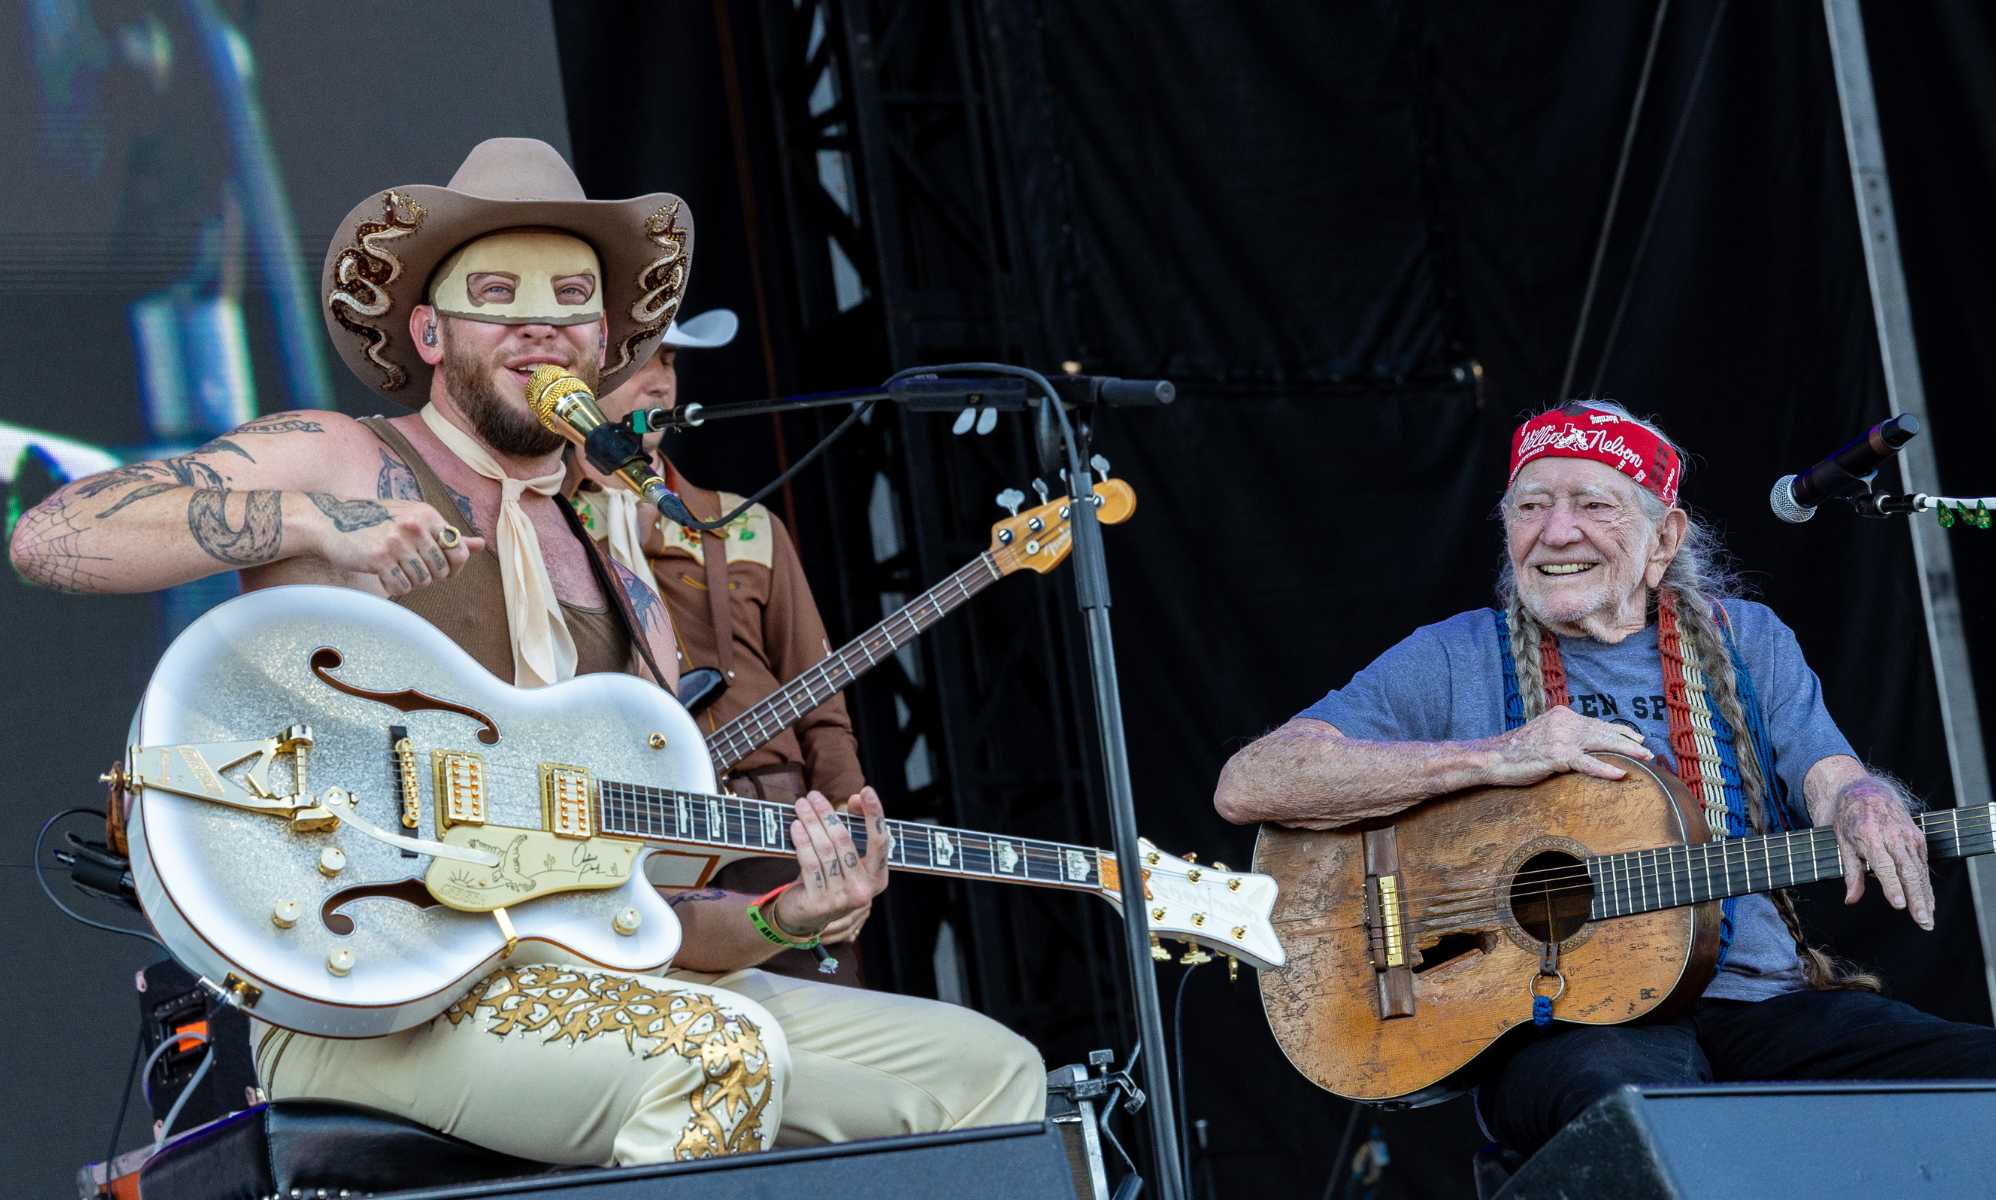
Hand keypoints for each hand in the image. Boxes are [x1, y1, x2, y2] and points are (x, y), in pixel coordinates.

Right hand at [302, 494, 484, 596]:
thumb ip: (444, 533)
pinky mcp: (380, 559)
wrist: (329, 521)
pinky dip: (394, 587)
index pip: (458, 551)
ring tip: (396, 569)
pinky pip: (401, 587)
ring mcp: (397, 543)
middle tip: (411, 569)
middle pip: (441, 570)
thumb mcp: (412, 519)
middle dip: (429, 576)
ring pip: (422, 581)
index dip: (454, 567)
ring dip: (411, 582)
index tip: (443, 570)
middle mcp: (415, 526)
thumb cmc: (375, 521)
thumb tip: (480, 544)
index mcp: (427, 514)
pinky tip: (384, 574)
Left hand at [775, 788, 888, 937]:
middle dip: (826, 814)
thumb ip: (855, 824)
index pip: (880, 840)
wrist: (807, 915)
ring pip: (825, 850)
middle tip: (812, 796)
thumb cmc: (831, 876)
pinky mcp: (819, 902)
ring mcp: (841, 898)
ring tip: (801, 806)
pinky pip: (809, 863)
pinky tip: (796, 826)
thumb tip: (855, 799)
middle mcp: (864, 890)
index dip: (874, 814)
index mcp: (878, 877)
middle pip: (845, 841)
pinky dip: (802, 841)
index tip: (866, 790)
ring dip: (811, 823)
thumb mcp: (847, 854)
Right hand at [1484, 706, 1654, 785]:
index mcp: (1562, 714)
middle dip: (1628, 741)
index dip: (1618, 730)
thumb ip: (1563, 735)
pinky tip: (1621, 773)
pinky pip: (1587, 763)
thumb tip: (1583, 745)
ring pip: (1601, 743)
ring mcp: (1561, 737)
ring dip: (1626, 751)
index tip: (1635, 737)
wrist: (1494, 757)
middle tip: (1647, 750)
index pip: (1596, 722)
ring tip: (1644, 758)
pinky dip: (1606, 768)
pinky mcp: (1557, 755)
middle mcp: (1564, 721)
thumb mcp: (1543, 735)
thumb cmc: (1517, 751)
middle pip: (1603, 731)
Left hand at [1834, 781, 1932, 928]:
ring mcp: (1909, 837)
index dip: (1892, 886)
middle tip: (1922, 921)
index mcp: (1870, 836)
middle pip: (1908, 872)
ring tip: (1927, 920)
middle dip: (1916, 898)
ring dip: (1925, 897)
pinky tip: (1928, 904)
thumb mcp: (1842, 843)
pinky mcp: (1918, 838)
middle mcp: (1893, 836)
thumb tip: (1850, 900)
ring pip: (1919, 871)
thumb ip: (1850, 873)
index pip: (1884, 866)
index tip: (1899, 905)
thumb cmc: (1849, 820)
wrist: (1866, 791)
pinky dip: (1926, 886)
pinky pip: (1923, 866)